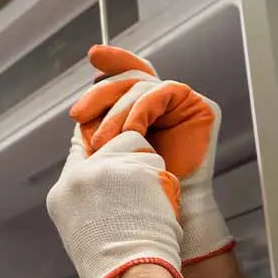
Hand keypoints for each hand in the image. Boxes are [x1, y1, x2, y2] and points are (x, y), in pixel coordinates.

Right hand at [46, 127, 184, 277]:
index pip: (77, 150)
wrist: (127, 274)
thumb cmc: (107, 262)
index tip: (109, 152)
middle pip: (111, 143)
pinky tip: (157, 203)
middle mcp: (79, 175)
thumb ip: (83, 197)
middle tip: (137, 189)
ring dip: (146, 168)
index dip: (96, 148)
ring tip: (146, 202)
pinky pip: (156, 162)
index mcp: (62, 192)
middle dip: (128, 159)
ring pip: (136, 147)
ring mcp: (107, 170)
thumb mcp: (78, 227)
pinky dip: (162, 180)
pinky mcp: (134, 170)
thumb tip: (100, 178)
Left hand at [69, 45, 233, 263]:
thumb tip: (78, 115)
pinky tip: (130, 130)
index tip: (93, 55)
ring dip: (116, 113)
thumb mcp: (100, 159)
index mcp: (139, 114)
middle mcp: (161, 107)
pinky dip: (141, 108)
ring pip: (141, 87)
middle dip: (101, 93)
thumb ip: (93, 133)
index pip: (125, 78)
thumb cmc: (128, 198)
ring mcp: (181, 106)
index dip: (111, 62)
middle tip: (78, 114)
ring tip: (102, 141)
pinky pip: (164, 92)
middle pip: (130, 79)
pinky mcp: (199, 108)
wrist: (157, 222)